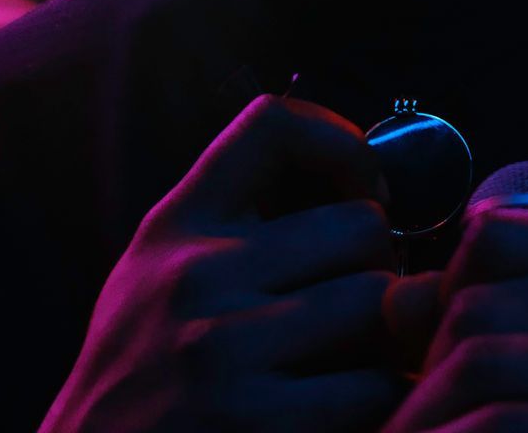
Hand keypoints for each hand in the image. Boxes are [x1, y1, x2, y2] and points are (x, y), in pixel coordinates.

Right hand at [39, 96, 403, 432]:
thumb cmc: (138, 385)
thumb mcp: (155, 281)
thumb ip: (233, 231)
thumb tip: (359, 192)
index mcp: (175, 228)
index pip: (272, 125)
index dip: (343, 143)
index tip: (363, 189)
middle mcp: (195, 274)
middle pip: (359, 225)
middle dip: (379, 267)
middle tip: (364, 307)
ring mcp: (222, 348)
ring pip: (378, 301)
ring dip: (388, 336)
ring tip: (361, 359)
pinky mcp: (256, 422)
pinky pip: (374, 384)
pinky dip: (384, 396)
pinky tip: (354, 408)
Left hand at [382, 208, 527, 431]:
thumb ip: (491, 325)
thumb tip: (392, 301)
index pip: (494, 237)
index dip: (441, 301)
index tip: (431, 365)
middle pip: (478, 307)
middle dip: (420, 380)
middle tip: (398, 430)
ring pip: (483, 367)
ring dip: (420, 422)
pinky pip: (507, 427)